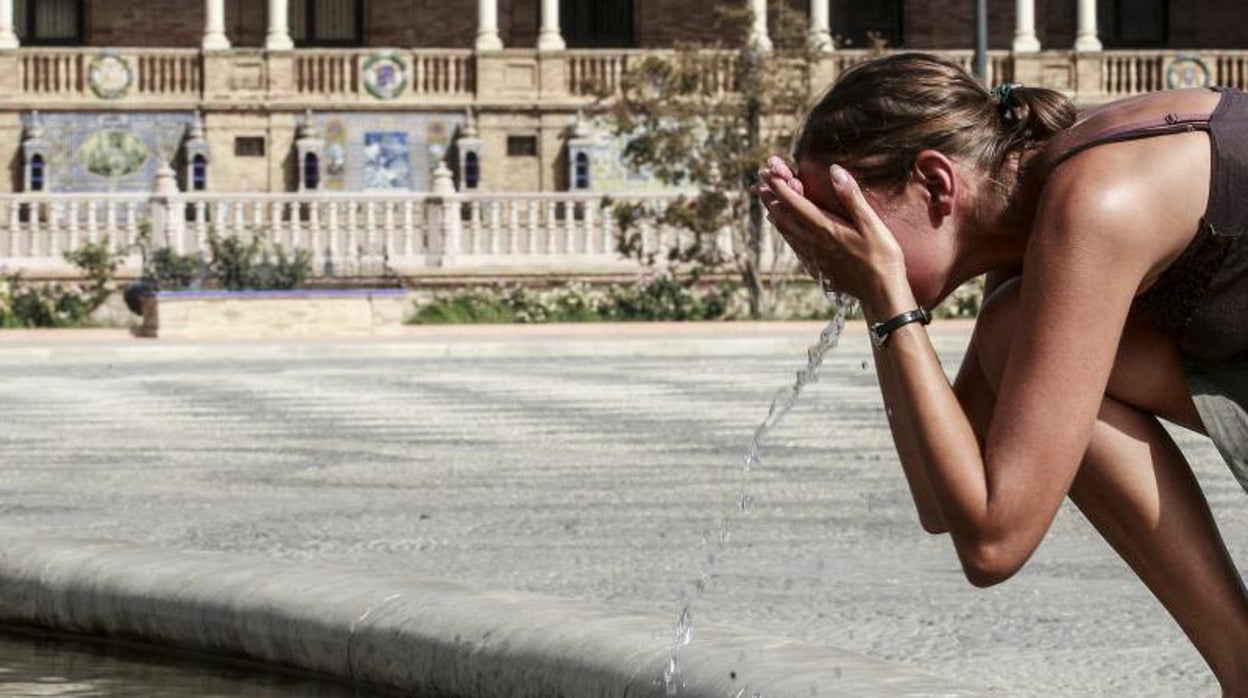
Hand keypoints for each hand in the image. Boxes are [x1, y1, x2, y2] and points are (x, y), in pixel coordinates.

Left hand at [754, 156, 911, 314]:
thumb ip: (851, 197)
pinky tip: (788, 235)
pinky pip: (796, 247)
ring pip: (788, 234)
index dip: (779, 187)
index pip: (795, 203)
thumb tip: (834, 171)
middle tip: (758, 186)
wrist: (881, 294)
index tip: (766, 172)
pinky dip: (787, 235)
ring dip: (776, 217)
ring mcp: (815, 257)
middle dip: (771, 200)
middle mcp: (814, 243)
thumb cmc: (881, 258)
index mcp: (825, 229)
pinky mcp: (820, 268)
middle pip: (785, 218)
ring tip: (768, 207)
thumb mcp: (871, 224)